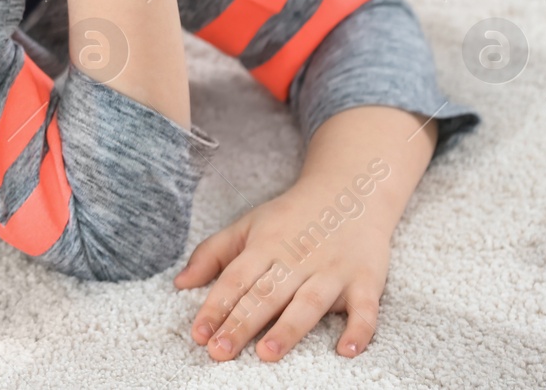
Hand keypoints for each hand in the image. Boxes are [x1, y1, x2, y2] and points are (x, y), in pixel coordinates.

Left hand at [173, 174, 393, 361]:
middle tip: (219, 352)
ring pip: (308, 303)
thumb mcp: (248, 225)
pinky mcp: (365, 280)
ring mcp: (332, 270)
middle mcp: (297, 259)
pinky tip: (347, 350)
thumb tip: (180, 282)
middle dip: (241, 324)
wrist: (350, 190)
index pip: (235, 280)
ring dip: (288, 329)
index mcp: (266, 245)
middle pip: (266, 295)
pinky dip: (359, 329)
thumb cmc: (292, 217)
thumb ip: (213, 253)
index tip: (198, 335)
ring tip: (266, 354)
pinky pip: (365, 308)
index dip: (215, 307)